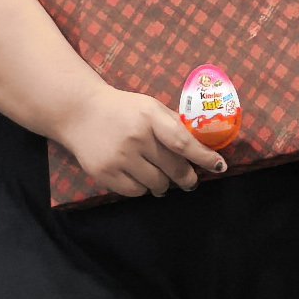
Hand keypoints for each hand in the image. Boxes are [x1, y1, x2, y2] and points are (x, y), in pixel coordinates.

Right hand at [56, 83, 229, 197]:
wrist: (80, 112)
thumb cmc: (122, 109)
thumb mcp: (149, 106)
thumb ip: (173, 124)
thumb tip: (203, 144)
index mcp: (150, 116)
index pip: (183, 142)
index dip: (204, 157)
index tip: (219, 166)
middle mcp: (136, 137)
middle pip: (173, 169)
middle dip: (187, 178)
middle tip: (190, 181)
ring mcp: (119, 157)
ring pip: (157, 184)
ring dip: (164, 185)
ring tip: (162, 179)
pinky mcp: (106, 173)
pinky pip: (136, 191)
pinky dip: (143, 188)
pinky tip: (140, 178)